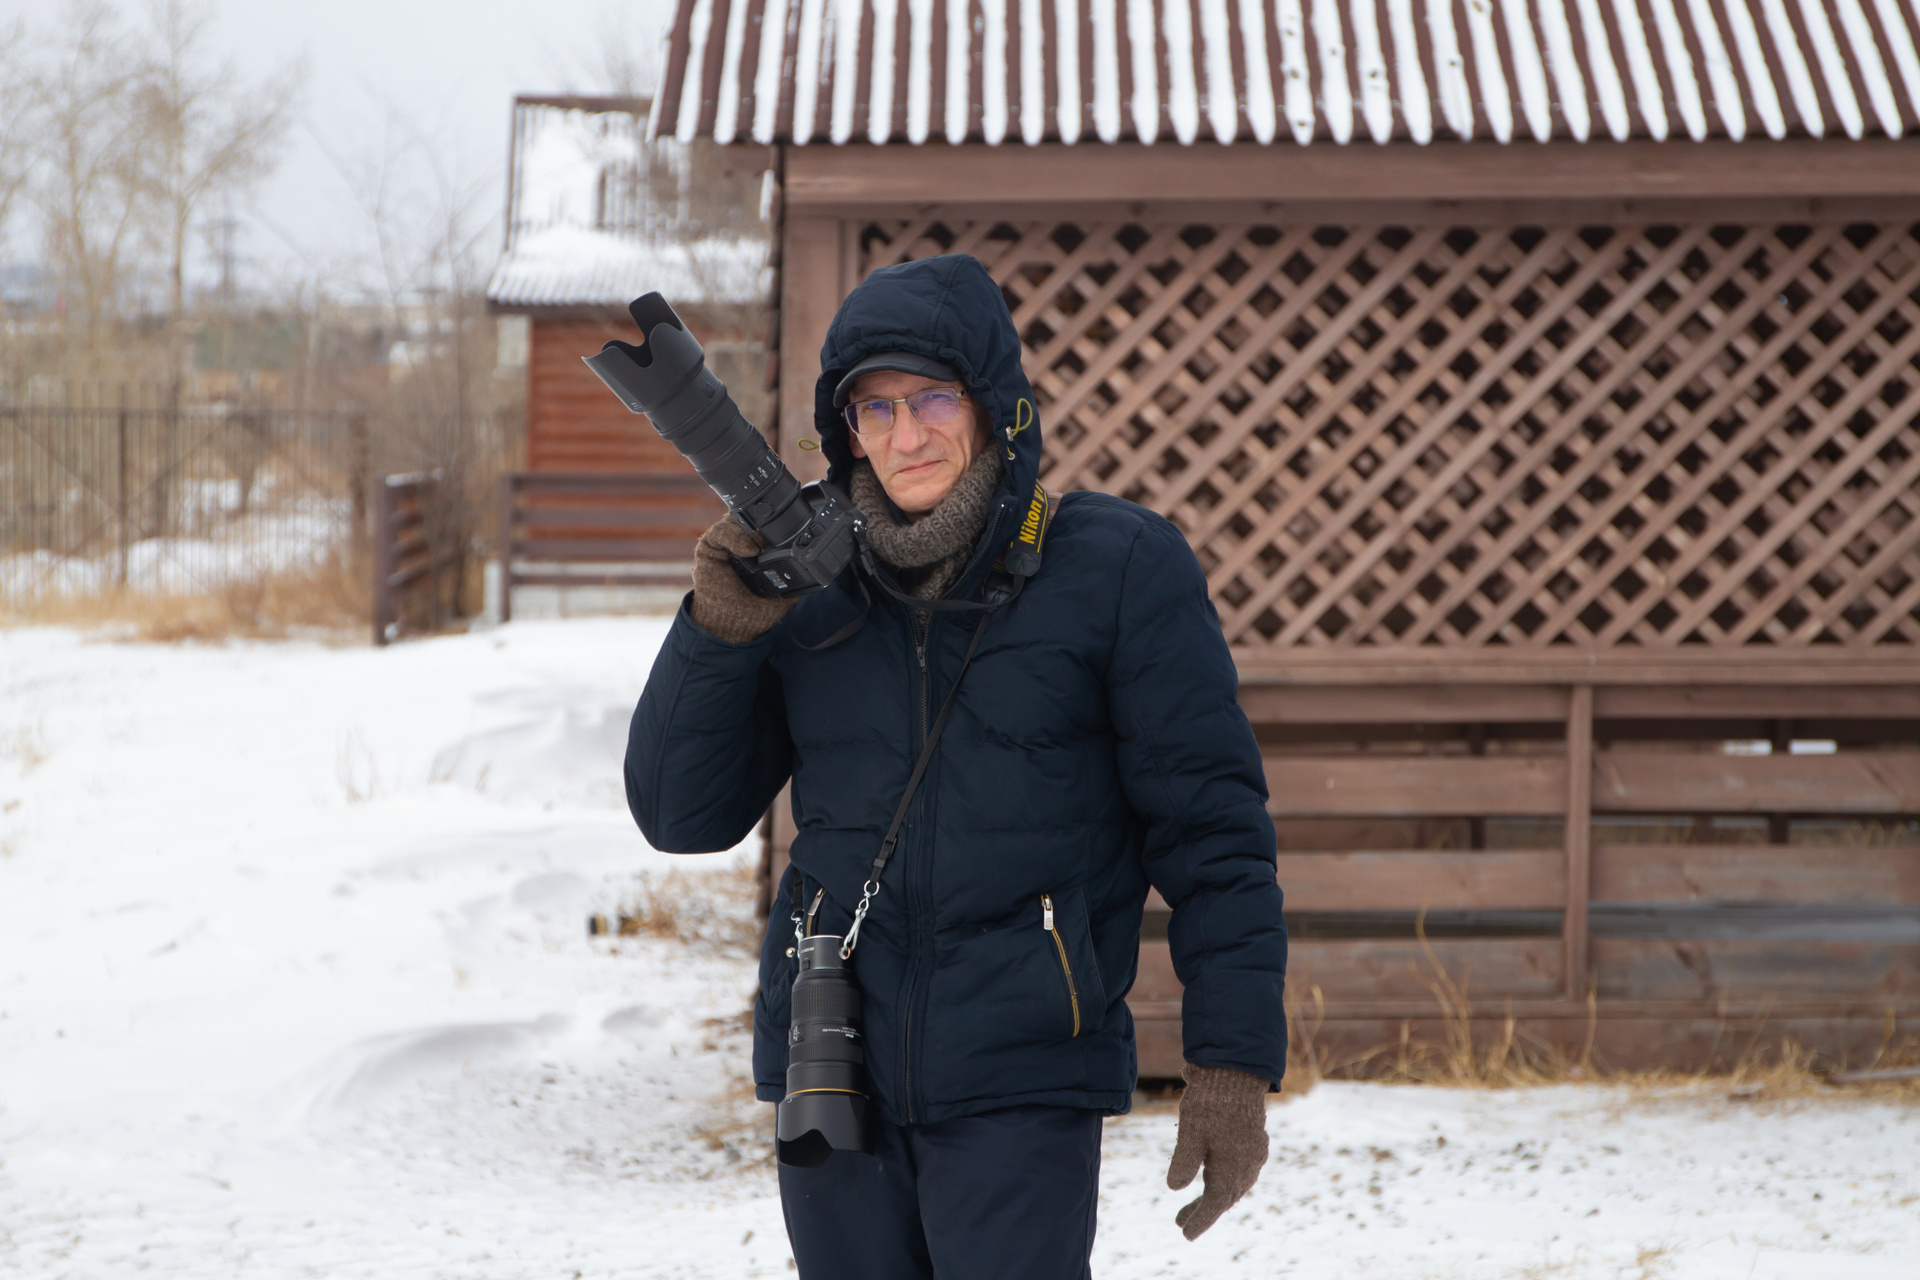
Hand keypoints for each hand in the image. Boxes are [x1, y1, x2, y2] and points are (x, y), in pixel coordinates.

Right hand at [690, 515, 795, 642]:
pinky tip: (749, 550)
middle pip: (751, 517)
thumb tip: (817, 572)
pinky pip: (719, 532)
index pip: (767, 524)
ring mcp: (725, 543)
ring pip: (736, 519)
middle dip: (764, 521)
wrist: (731, 628)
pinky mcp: (708, 548)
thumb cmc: (754, 611)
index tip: (792, 525)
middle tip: (776, 533)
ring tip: (762, 544)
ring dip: (751, 528)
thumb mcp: (784, 595)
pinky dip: (734, 537)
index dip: (777, 521)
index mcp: (758, 549)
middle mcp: (741, 542)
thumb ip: (798, 581)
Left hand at [1166, 1063, 1270, 1239]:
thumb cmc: (1210, 1101)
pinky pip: (1241, 1170)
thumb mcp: (1191, 1132)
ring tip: (1195, 1204)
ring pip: (1235, 1184)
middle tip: (1181, 1221)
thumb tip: (1174, 1188)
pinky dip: (1226, 1179)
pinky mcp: (1255, 1142)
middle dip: (1204, 1210)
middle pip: (1225, 1197)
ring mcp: (1254, 1154)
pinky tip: (1215, 1176)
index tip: (1185, 1234)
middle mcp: (1247, 1166)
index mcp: (1232, 1169)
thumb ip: (1184, 1161)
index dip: (1200, 1220)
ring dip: (1215, 1195)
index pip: (1215, 1204)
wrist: (1237, 1070)